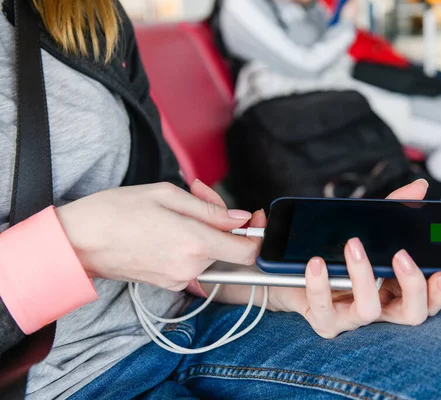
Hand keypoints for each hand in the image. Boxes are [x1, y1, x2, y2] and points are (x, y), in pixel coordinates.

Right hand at [56, 181, 259, 290]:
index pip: (248, 252)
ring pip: (210, 254)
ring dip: (204, 231)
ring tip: (178, 209)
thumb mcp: (167, 195)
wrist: (79, 241)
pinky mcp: (169, 282)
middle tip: (199, 196)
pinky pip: (193, 261)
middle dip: (221, 221)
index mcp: (195, 243)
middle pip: (228, 247)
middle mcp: (191, 267)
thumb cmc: (117, 211)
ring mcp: (179, 278)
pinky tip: (171, 226)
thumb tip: (240, 219)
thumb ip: (211, 209)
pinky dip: (191, 244)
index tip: (251, 220)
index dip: (256, 235)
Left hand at [266, 179, 440, 337]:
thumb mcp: (367, 229)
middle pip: (412, 314)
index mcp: (395, 290)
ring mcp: (352, 317)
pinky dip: (320, 284)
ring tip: (353, 244)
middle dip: (413, 286)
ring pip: (369, 311)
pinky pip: (324, 308)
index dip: (439, 292)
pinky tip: (316, 262)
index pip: (428, 300)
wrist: (292, 273)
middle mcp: (379, 308)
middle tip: (401, 255)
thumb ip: (395, 209)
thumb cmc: (336, 253)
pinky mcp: (324, 321)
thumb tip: (419, 186)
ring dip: (363, 277)